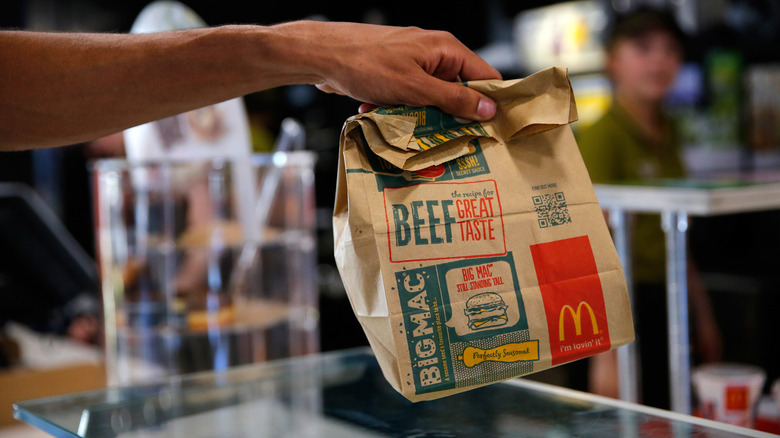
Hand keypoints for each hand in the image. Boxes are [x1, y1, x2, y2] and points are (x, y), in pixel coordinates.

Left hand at [283, 22, 500, 120]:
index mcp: (445, 49)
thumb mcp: (415, 87)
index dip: (491, 103)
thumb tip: (488, 108)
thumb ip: (453, 99)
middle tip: (449, 139)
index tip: (494, 130)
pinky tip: (381, 114)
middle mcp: (433, 55)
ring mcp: (413, 65)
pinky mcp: (395, 77)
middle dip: (451, 116)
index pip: (485, 76)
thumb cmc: (365, 63)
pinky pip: (409, 100)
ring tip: (407, 127)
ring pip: (432, 99)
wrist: (321, 56)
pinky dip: (400, 111)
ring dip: (421, 117)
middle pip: (458, 92)